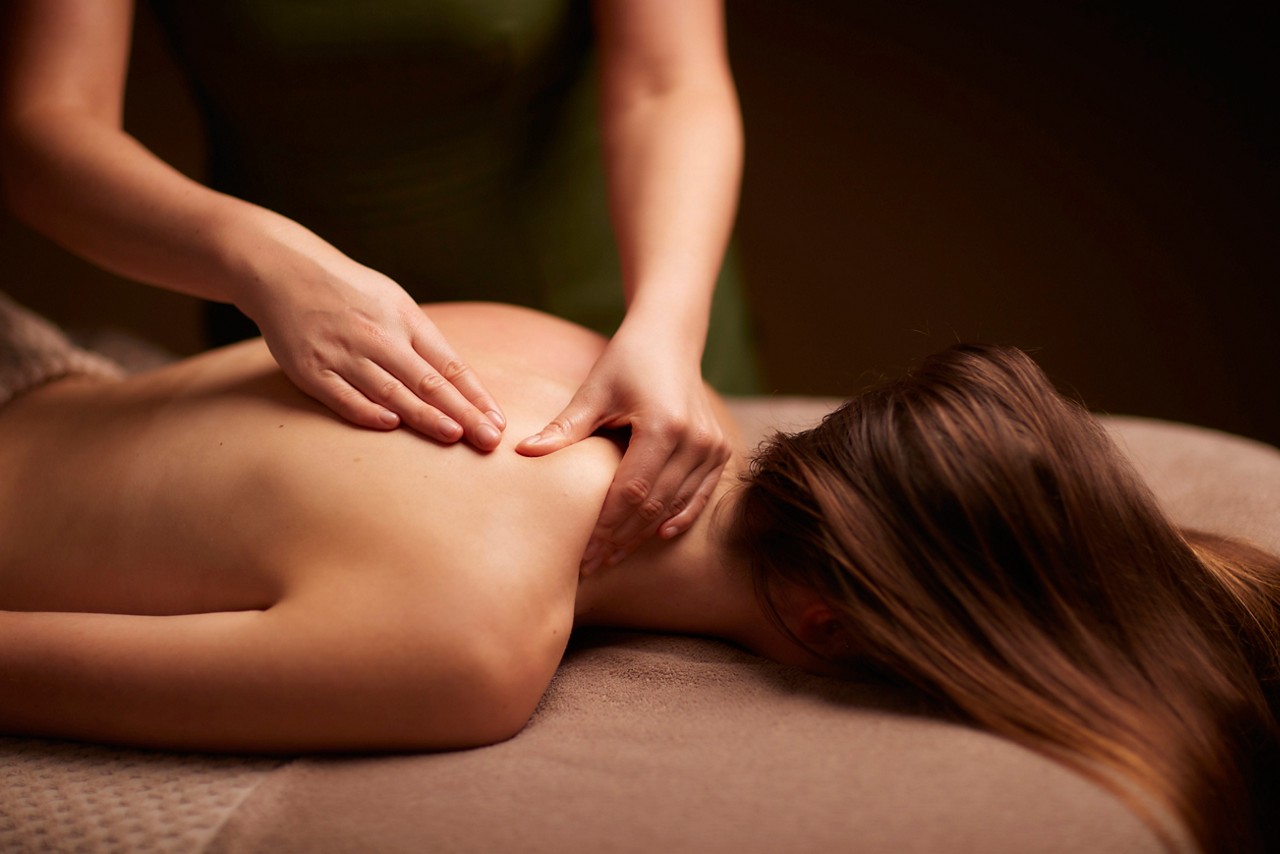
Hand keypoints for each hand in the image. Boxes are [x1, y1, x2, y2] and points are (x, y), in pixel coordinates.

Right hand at [247, 263, 505, 449]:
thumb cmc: (350, 292)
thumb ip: (422, 341)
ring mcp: (343, 353)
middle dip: (462, 412)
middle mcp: (377, 336)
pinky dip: (366, 411)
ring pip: (390, 391)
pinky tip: (391, 426)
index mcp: (404, 319)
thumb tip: (459, 383)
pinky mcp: (309, 368)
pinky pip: (342, 395)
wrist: (283, 271)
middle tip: (489, 439)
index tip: (498, 421)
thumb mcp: (394, 302)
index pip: (449, 365)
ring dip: (424, 416)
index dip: (475, 395)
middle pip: (427, 381)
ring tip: (454, 436)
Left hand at [515, 327, 730, 573]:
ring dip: (642, 535)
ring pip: (675, 506)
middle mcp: (695, 439)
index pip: (632, 490)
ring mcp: (712, 446)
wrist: (670, 338)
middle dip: (619, 538)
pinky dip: (678, 518)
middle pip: (653, 506)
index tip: (580, 551)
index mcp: (664, 425)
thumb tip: (523, 454)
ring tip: (611, 557)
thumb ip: (565, 428)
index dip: (606, 525)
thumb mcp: (594, 391)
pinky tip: (655, 536)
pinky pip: (700, 496)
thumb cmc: (626, 361)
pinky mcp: (719, 451)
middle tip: (589, 564)